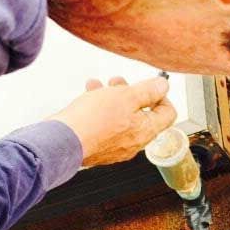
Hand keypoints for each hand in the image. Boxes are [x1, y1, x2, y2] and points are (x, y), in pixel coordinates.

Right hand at [48, 76, 175, 166]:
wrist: (61, 140)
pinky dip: (99, 109)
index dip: (162, 96)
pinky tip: (88, 95)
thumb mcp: (126, 96)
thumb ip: (148, 91)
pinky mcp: (98, 146)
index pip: (168, 114)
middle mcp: (133, 143)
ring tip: (100, 85)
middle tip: (120, 83)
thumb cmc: (93, 120)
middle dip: (132, 93)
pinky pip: (104, 125)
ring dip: (113, 98)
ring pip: (121, 117)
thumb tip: (163, 86)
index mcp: (146, 131)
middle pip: (142, 115)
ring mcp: (115, 147)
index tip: (150, 87)